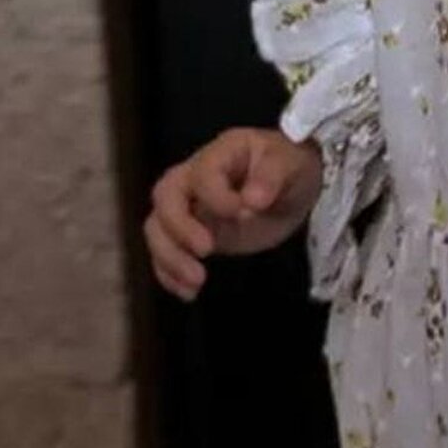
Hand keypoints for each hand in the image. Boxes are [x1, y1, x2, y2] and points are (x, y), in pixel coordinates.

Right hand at [145, 127, 323, 301]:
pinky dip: (170, 274)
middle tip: (208, 250)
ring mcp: (189, 207)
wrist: (290, 186)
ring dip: (170, 256)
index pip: (202, 173)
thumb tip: (252, 200)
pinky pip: (165, 252)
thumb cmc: (288, 166)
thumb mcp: (290, 164)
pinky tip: (189, 293)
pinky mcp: (190, 236)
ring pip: (157, 227)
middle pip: (165, 197)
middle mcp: (194, 178)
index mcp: (220, 154)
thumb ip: (271, 177)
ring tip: (196, 282)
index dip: (214, 195)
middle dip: (179, 227)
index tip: (239, 212)